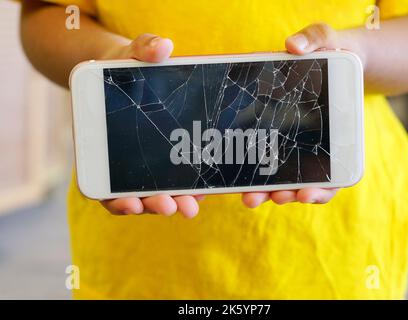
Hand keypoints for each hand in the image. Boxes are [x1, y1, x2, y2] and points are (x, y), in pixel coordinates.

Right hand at [100, 34, 202, 217]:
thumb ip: (143, 49)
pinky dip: (185, 189)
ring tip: (190, 206)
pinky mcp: (169, 158)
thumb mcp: (131, 54)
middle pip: (134, 195)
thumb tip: (162, 47)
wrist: (136, 69)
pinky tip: (202, 190)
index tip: (131, 205)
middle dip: (154, 204)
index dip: (114, 200)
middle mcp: (124, 159)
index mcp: (104, 143)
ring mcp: (147, 162)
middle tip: (172, 206)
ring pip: (156, 193)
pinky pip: (175, 180)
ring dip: (172, 202)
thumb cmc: (128, 66)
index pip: (102, 184)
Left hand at [242, 23, 353, 208]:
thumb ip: (316, 39)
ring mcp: (296, 145)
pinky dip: (258, 175)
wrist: (324, 57)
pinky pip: (268, 163)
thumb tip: (294, 46)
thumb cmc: (330, 51)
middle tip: (273, 198)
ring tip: (251, 197)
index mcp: (338, 132)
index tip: (305, 193)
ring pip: (286, 179)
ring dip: (269, 191)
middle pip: (308, 182)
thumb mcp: (327, 39)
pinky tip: (242, 179)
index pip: (336, 171)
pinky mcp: (276, 139)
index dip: (322, 188)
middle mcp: (318, 145)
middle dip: (288, 194)